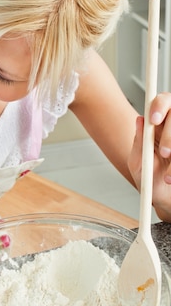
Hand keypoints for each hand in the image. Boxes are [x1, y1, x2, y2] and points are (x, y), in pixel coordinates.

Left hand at [128, 93, 170, 220]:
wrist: (167, 203)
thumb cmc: (151, 182)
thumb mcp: (138, 165)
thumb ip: (139, 143)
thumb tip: (139, 119)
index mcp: (158, 126)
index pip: (161, 102)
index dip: (159, 106)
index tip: (153, 120)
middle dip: (169, 134)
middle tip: (165, 153)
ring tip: (168, 178)